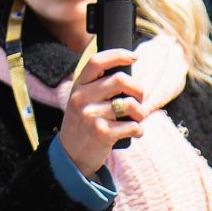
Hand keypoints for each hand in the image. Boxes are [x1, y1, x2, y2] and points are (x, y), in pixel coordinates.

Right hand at [57, 49, 144, 174]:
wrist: (71, 155)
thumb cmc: (82, 124)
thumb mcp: (80, 101)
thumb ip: (96, 87)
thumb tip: (127, 74)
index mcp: (78, 87)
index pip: (97, 62)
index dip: (118, 55)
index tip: (133, 57)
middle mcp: (82, 99)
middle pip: (120, 80)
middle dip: (138, 89)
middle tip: (139, 99)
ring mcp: (91, 116)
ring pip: (130, 104)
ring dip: (140, 112)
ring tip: (136, 118)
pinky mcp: (102, 133)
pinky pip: (133, 126)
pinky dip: (139, 130)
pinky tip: (135, 133)